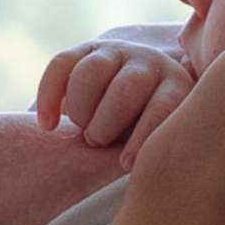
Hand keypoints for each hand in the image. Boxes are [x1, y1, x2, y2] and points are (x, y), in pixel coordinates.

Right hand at [36, 35, 195, 165]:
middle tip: (96, 142)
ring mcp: (118, 51)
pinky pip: (61, 65)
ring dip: (80, 108)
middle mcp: (150, 62)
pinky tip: (48, 126)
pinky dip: (49, 97)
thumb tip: (152, 175)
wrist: (132, 108)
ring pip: (91, 73)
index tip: (125, 164)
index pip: (163, 107)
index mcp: (176, 87)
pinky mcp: (86, 49)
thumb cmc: (146, 140)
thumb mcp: (160, 142)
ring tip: (79, 131)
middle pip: (125, 88)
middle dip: (105, 122)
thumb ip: (156, 149)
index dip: (142, 136)